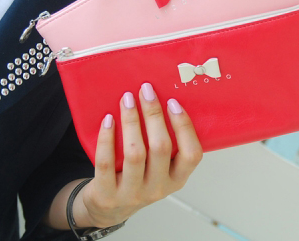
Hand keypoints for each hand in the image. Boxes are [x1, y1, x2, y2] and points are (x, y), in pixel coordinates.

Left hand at [80, 82, 202, 227]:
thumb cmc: (140, 178)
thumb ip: (166, 144)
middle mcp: (157, 188)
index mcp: (176, 179)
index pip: (192, 154)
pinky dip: (107, 137)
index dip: (184, 126)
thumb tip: (164, 100)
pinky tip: (108, 119)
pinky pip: (106, 162)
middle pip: (160, 147)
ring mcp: (132, 193)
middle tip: (146, 91)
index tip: (172, 102)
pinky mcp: (107, 193)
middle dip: (153, 114)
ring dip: (131, 120)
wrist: (110, 207)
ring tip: (127, 99)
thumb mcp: (161, 168)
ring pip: (134, 152)